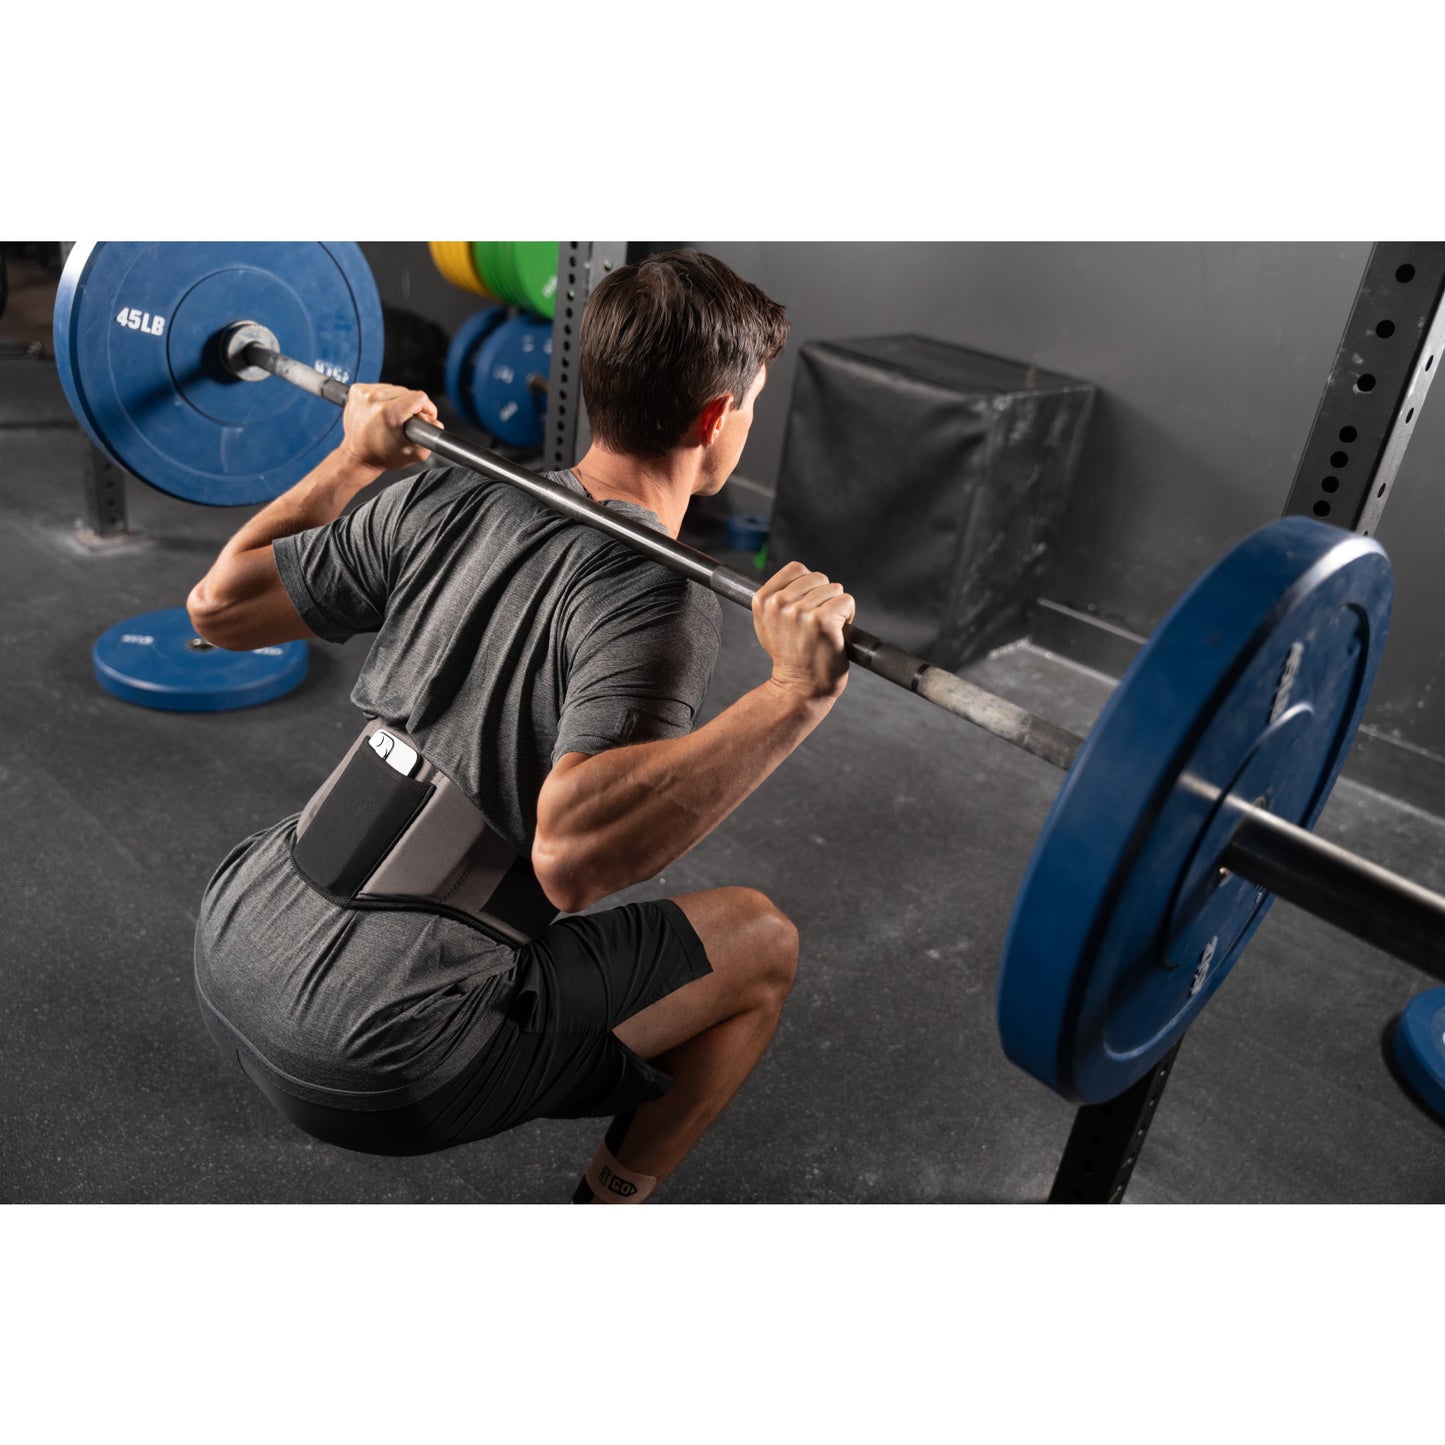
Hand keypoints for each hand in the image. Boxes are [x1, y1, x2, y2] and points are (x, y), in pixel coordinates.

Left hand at [339, 383, 441, 470]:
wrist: (358, 456)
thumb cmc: (383, 455)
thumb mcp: (415, 453)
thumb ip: (432, 436)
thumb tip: (436, 421)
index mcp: (389, 413)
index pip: (420, 397)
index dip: (427, 408)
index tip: (424, 417)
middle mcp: (374, 400)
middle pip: (408, 391)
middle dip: (411, 406)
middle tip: (405, 422)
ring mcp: (363, 393)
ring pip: (395, 388)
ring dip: (398, 401)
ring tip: (392, 417)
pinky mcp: (357, 390)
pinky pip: (381, 388)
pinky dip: (385, 398)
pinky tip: (381, 411)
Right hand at [751, 561, 853, 702]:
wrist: (799, 687)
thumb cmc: (788, 656)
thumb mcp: (767, 624)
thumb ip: (775, 597)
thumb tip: (795, 577)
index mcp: (763, 599)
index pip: (796, 568)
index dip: (808, 585)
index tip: (806, 606)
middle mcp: (779, 603)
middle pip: (818, 577)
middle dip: (824, 596)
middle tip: (817, 622)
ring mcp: (801, 612)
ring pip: (834, 589)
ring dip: (836, 608)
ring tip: (825, 629)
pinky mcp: (823, 621)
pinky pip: (846, 601)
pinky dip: (848, 615)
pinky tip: (837, 632)